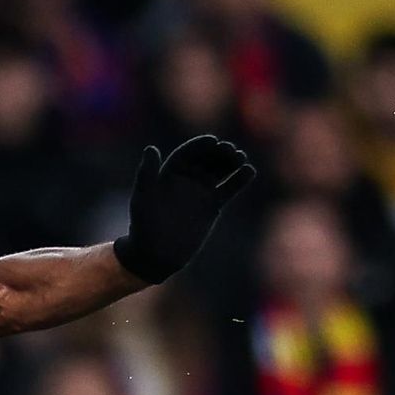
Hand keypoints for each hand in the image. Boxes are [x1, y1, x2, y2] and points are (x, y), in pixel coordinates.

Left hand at [112, 135, 255, 285]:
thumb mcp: (144, 198)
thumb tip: (151, 148)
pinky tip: (249, 171)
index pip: (187, 154)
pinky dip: (239, 181)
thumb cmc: (144, 225)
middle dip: (218, 153)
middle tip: (231, 150)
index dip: (200, 146)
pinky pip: (228, 189)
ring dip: (231, 163)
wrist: (157, 253)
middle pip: (205, 160)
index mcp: (169, 172)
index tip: (213, 141)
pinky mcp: (213, 205)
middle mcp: (186, 178)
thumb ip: (147, 173)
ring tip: (242, 157)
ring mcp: (201, 191)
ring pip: (219, 171)